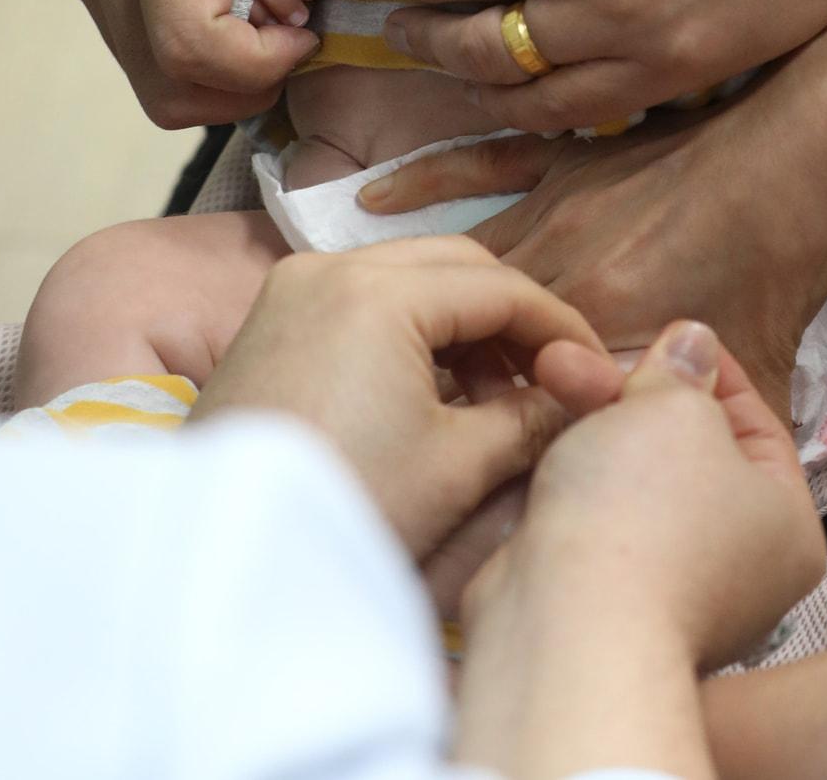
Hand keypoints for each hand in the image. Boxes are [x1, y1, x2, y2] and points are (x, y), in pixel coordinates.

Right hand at [58, 0, 389, 128]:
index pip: (191, 43)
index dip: (264, 65)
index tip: (314, 26)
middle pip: (169, 83)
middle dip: (251, 77)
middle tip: (304, 20)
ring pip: (153, 78)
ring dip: (226, 67)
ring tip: (278, 0)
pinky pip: (141, 46)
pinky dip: (199, 45)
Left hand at [189, 238, 610, 560]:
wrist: (229, 561)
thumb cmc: (346, 509)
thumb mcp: (458, 467)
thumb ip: (531, 417)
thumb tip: (584, 394)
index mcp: (378, 292)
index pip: (501, 286)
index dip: (560, 327)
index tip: (597, 370)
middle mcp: (328, 267)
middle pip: (454, 266)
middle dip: (511, 318)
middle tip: (550, 380)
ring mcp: (291, 288)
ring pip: (407, 278)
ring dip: (461, 326)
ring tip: (495, 402)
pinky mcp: (270, 320)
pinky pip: (361, 300)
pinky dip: (409, 332)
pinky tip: (436, 394)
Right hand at [360, 74, 826, 415]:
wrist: (797, 149)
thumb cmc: (781, 257)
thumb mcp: (762, 372)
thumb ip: (713, 435)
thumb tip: (701, 493)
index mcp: (603, 325)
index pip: (528, 392)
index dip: (494, 430)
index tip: (466, 458)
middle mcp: (561, 267)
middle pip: (483, 330)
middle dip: (450, 374)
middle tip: (410, 406)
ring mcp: (554, 208)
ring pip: (467, 261)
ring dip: (426, 297)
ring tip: (375, 336)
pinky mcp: (561, 161)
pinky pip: (475, 166)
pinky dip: (422, 181)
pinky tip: (368, 199)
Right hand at [489, 321, 826, 666]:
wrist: (568, 627)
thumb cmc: (644, 511)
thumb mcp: (675, 409)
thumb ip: (683, 371)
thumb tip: (693, 344)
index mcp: (787, 524)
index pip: (757, 424)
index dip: (707, 368)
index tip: (663, 334)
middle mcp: (741, 566)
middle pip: (688, 448)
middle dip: (628, 392)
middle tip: (577, 359)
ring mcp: (672, 589)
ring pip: (634, 478)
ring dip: (592, 422)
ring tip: (548, 373)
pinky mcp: (609, 602)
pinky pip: (598, 517)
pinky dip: (573, 476)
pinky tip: (541, 435)